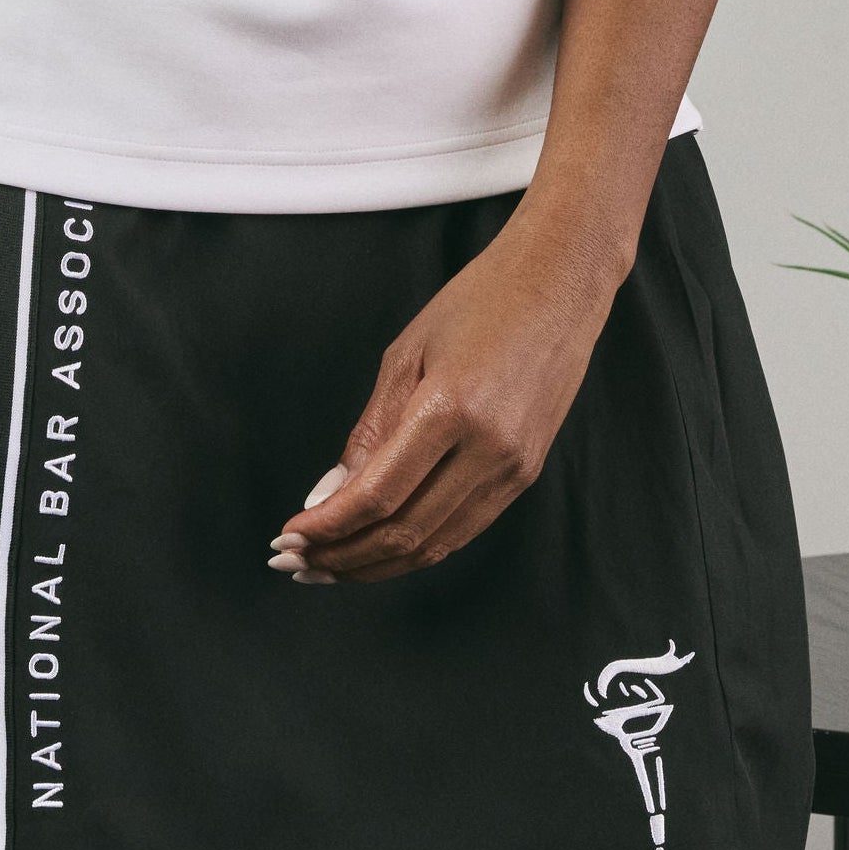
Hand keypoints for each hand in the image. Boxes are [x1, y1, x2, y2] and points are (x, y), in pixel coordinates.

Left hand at [270, 201, 627, 584]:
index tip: (289, 538)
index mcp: (451, 408)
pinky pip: (464, 528)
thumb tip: (330, 496)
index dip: (328, 527)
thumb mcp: (406, 354)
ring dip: (377, 564)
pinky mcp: (526, 474)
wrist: (560, 282)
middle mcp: (489, 448)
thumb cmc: (479, 302)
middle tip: (297, 562)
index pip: (377, 495)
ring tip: (330, 567)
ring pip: (436, 544)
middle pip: (405, 532)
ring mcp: (514, 467)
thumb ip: (369, 433)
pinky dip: (418, 548)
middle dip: (343, 557)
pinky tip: (381, 548)